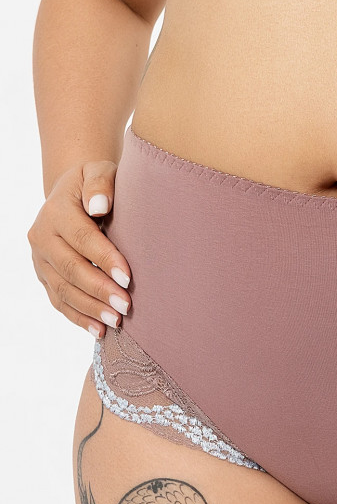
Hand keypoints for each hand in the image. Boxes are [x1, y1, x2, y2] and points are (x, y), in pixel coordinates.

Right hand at [27, 159, 131, 337]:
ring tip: (117, 322)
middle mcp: (42, 237)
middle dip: (99, 290)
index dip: (104, 258)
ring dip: (91, 309)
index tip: (128, 277)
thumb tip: (99, 206)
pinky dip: (79, 319)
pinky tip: (100, 332)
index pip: (81, 238)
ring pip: (63, 290)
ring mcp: (41, 261)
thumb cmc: (96, 186)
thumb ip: (101, 183)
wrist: (73, 196)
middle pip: (71, 268)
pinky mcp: (45, 278)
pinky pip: (60, 302)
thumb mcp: (98, 171)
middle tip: (126, 307)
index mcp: (56, 211)